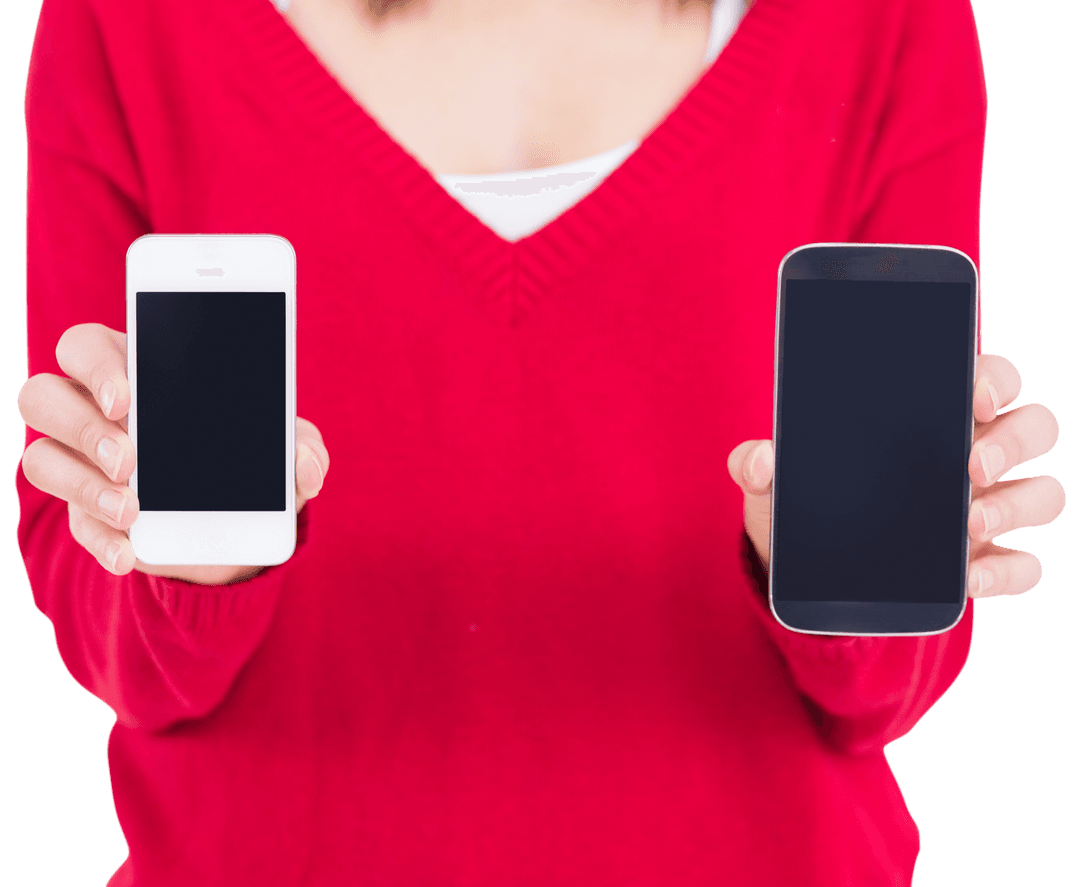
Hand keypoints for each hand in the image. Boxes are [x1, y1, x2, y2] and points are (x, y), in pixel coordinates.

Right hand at [18, 323, 329, 585]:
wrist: (239, 523)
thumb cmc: (251, 459)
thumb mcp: (283, 451)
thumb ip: (301, 448)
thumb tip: (308, 466)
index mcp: (135, 369)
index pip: (86, 346)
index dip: (94, 365)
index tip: (127, 397)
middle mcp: (91, 411)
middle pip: (43, 397)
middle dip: (82, 426)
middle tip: (131, 458)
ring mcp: (81, 464)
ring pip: (41, 460)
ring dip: (83, 485)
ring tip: (134, 509)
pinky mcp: (87, 513)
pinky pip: (72, 523)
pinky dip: (100, 539)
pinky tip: (130, 551)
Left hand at [726, 353, 1065, 597]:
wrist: (812, 571)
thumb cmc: (805, 504)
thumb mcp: (777, 484)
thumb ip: (759, 465)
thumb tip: (757, 460)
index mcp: (932, 418)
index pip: (988, 378)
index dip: (995, 377)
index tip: (973, 393)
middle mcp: (973, 455)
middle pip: (1033, 427)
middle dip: (1015, 440)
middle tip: (970, 466)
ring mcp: (986, 509)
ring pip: (1043, 492)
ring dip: (1018, 504)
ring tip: (968, 525)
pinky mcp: (985, 563)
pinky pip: (1025, 565)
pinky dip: (1008, 573)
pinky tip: (970, 579)